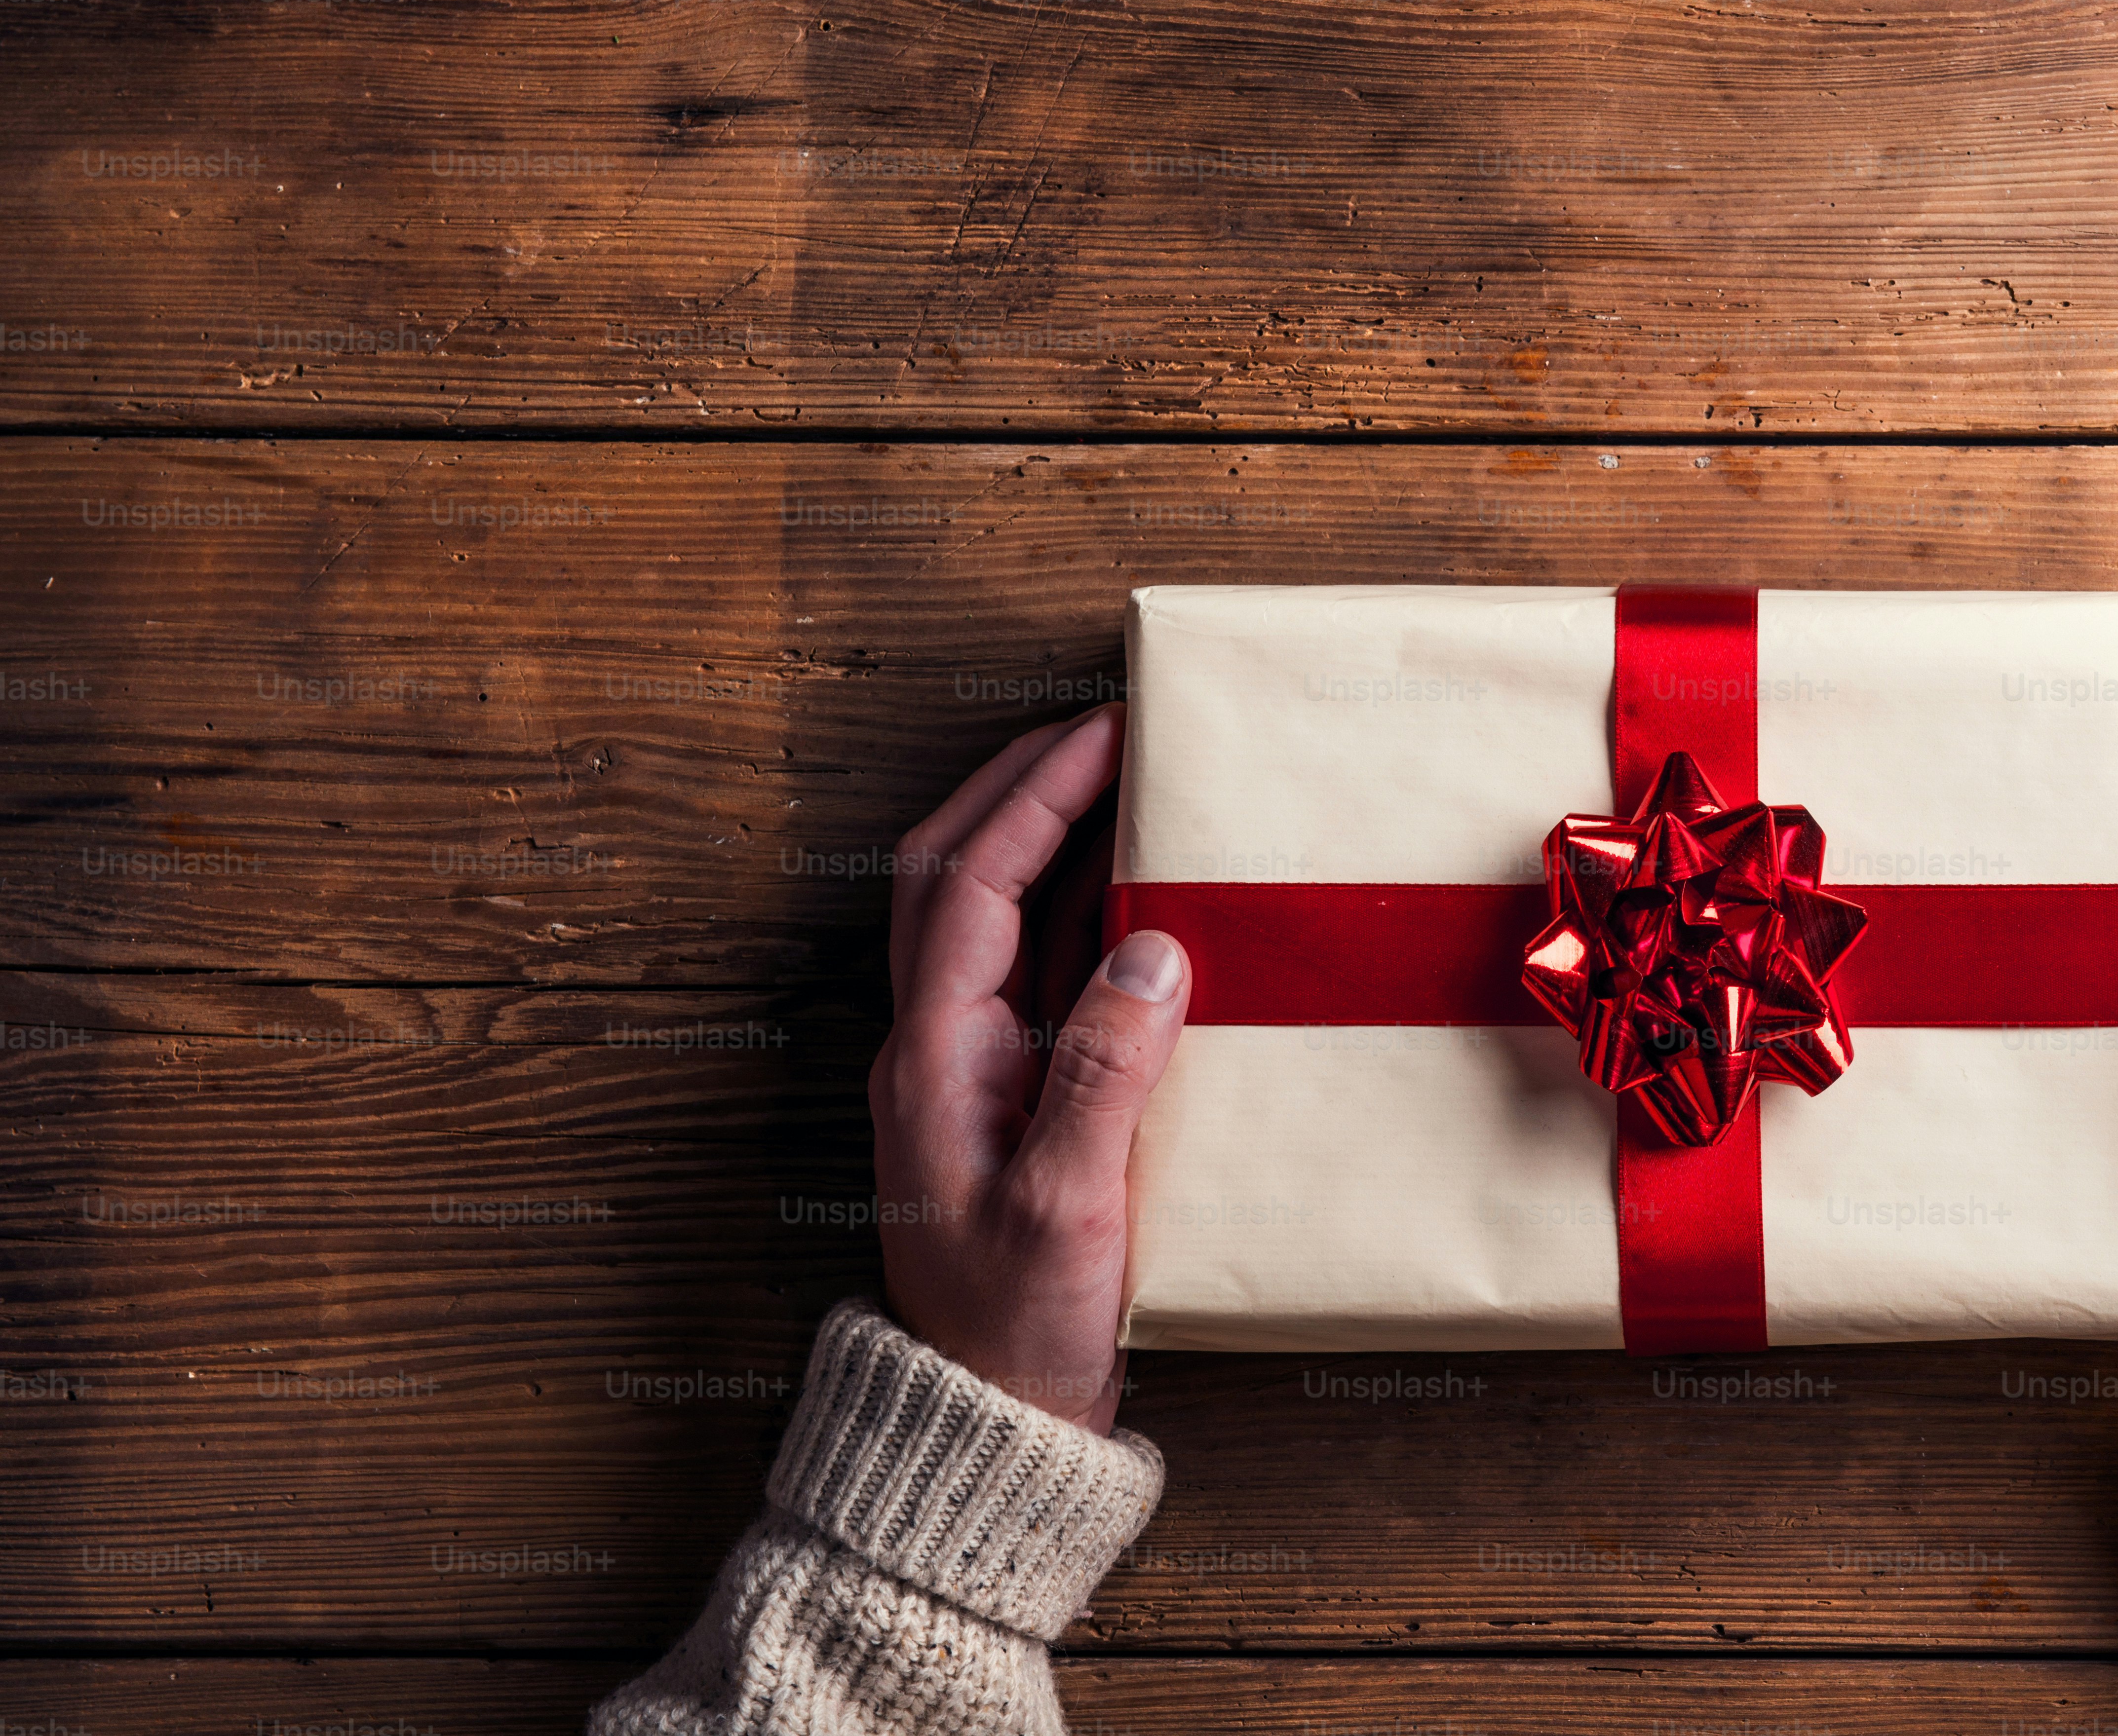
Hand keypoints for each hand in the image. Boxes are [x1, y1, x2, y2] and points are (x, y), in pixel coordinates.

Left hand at [869, 704, 1190, 1432]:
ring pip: (996, 914)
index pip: (971, 887)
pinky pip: (1042, 971)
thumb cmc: (1014, 1327)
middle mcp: (939, 1045)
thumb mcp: (1063, 1205)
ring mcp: (972, 1066)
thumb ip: (1102, 1074)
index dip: (1034, 799)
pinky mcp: (1015, 1092)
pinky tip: (1146, 895)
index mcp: (933, 1058)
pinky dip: (1086, 912)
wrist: (990, 1418)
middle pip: (956, 875)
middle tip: (1108, 730)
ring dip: (1053, 838)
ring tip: (1132, 785)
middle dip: (1024, 787)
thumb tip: (1154, 949)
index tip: (1102, 734)